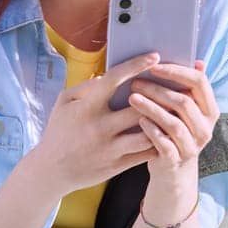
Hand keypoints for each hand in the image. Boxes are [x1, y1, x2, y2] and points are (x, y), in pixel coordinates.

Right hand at [24, 52, 163, 195]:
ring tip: (175, 111)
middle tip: (176, 86)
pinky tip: (166, 132)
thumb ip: (85, 87)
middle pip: (139, 107)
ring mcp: (109, 148)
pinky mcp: (117, 166)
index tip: (154, 56)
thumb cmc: (59, 132)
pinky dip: (159, 141)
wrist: (52, 171)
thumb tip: (108, 75)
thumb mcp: (63, 104)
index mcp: (86, 108)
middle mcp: (99, 127)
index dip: (135, 66)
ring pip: (148, 133)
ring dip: (162, 121)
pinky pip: (146, 153)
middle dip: (159, 95)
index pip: (113, 80)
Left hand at [125, 59, 218, 184]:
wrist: (173, 173)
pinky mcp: (176, 160)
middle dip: (158, 89)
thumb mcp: (184, 112)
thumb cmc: (174, 134)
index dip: (176, 71)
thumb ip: (188, 89)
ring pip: (173, 122)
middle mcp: (205, 128)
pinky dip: (151, 130)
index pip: (199, 82)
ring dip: (151, 108)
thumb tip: (197, 60)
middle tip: (135, 82)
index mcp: (210, 110)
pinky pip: (164, 143)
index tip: (154, 65)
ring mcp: (192, 145)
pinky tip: (138, 120)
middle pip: (184, 101)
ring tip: (131, 98)